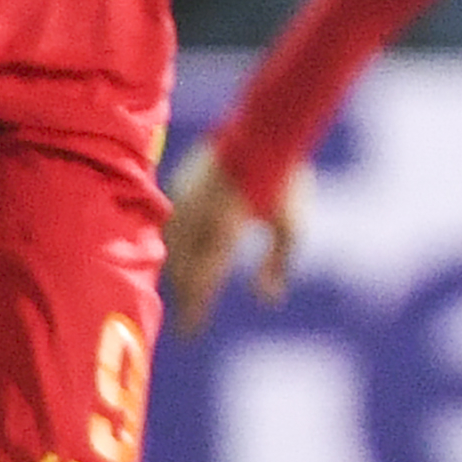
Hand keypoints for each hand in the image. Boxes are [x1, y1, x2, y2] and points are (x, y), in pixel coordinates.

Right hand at [162, 140, 301, 335]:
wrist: (266, 127)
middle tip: (186, 317)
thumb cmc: (286, 181)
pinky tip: (176, 250)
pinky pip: (169, 223)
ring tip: (180, 289)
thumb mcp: (292, 228)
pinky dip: (172, 243)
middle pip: (179, 272)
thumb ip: (277, 265)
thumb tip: (267, 298)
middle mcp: (198, 222)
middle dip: (183, 296)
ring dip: (174, 272)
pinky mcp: (182, 183)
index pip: (201, 286)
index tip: (188, 334)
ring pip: (170, 248)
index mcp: (221, 237)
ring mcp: (186, 201)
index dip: (193, 313)